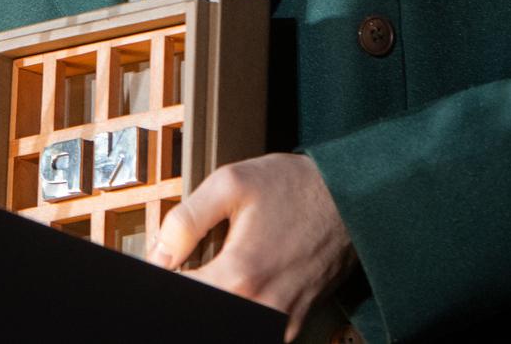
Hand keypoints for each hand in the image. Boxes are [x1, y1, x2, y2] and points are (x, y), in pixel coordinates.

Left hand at [145, 152, 355, 340]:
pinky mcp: (292, 324)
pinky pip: (253, 327)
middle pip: (201, 311)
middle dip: (190, 288)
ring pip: (226, 324)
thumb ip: (185, 221)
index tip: (165, 263)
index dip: (163, 277)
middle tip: (188, 264)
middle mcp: (259, 309)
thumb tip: (156, 255)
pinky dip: (238, 306)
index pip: (180, 294)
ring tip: (214, 271)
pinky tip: (238, 282)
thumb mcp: (231, 184)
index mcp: (239, 276)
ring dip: (213, 297)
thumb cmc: (295, 188)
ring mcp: (279, 322)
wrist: (353, 199)